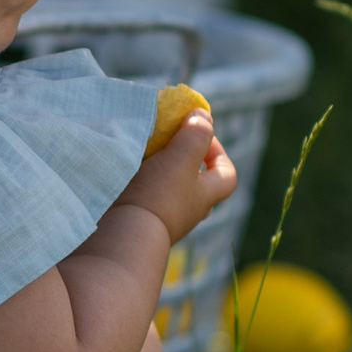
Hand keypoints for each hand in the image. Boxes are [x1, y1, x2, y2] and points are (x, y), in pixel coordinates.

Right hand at [115, 110, 235, 244]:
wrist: (125, 235)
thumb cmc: (159, 194)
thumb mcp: (182, 156)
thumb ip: (196, 134)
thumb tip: (204, 116)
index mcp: (205, 196)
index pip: (226, 175)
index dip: (219, 152)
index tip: (199, 135)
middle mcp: (189, 211)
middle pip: (198, 183)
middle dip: (186, 161)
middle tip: (167, 143)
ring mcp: (165, 220)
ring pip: (170, 191)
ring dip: (160, 172)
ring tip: (142, 153)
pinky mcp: (140, 223)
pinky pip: (147, 199)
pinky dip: (141, 184)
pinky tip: (126, 171)